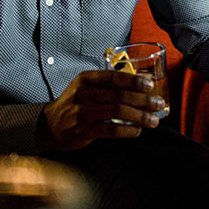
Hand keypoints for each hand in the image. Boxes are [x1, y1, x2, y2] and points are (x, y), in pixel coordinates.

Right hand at [38, 70, 165, 151]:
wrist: (50, 125)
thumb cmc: (76, 103)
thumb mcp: (86, 87)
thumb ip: (109, 84)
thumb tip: (144, 82)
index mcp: (86, 79)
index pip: (114, 77)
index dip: (134, 81)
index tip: (150, 85)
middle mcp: (83, 94)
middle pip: (119, 95)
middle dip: (143, 100)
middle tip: (158, 104)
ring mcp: (81, 113)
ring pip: (117, 111)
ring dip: (139, 116)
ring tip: (153, 120)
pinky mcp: (82, 131)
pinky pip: (110, 130)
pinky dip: (127, 131)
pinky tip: (137, 131)